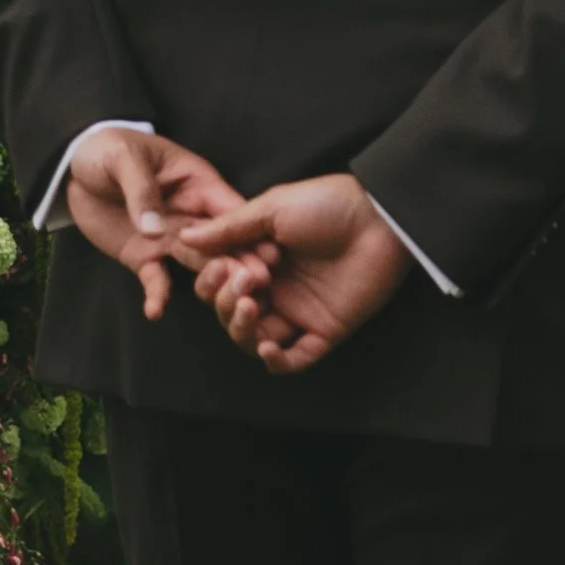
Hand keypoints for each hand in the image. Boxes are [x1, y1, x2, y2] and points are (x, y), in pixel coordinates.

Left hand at [63, 128, 254, 323]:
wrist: (74, 169)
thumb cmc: (107, 149)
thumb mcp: (124, 158)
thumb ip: (142, 190)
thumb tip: (155, 228)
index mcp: (196, 183)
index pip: (227, 208)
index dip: (247, 229)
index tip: (267, 253)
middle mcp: (190, 214)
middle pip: (221, 241)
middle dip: (239, 262)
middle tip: (256, 287)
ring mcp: (169, 237)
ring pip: (197, 263)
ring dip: (210, 282)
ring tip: (222, 303)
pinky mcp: (144, 255)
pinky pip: (155, 278)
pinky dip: (157, 295)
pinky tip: (155, 311)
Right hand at [174, 173, 410, 376]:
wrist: (380, 218)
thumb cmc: (329, 204)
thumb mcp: (272, 207)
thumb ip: (229, 228)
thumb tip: (184, 237)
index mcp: (258, 258)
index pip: (218, 283)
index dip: (213, 279)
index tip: (227, 263)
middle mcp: (275, 288)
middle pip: (229, 313)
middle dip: (225, 300)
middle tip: (247, 278)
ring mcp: (298, 311)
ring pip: (252, 338)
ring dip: (240, 328)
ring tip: (249, 305)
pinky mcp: (324, 330)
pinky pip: (294, 360)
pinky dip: (276, 360)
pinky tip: (267, 346)